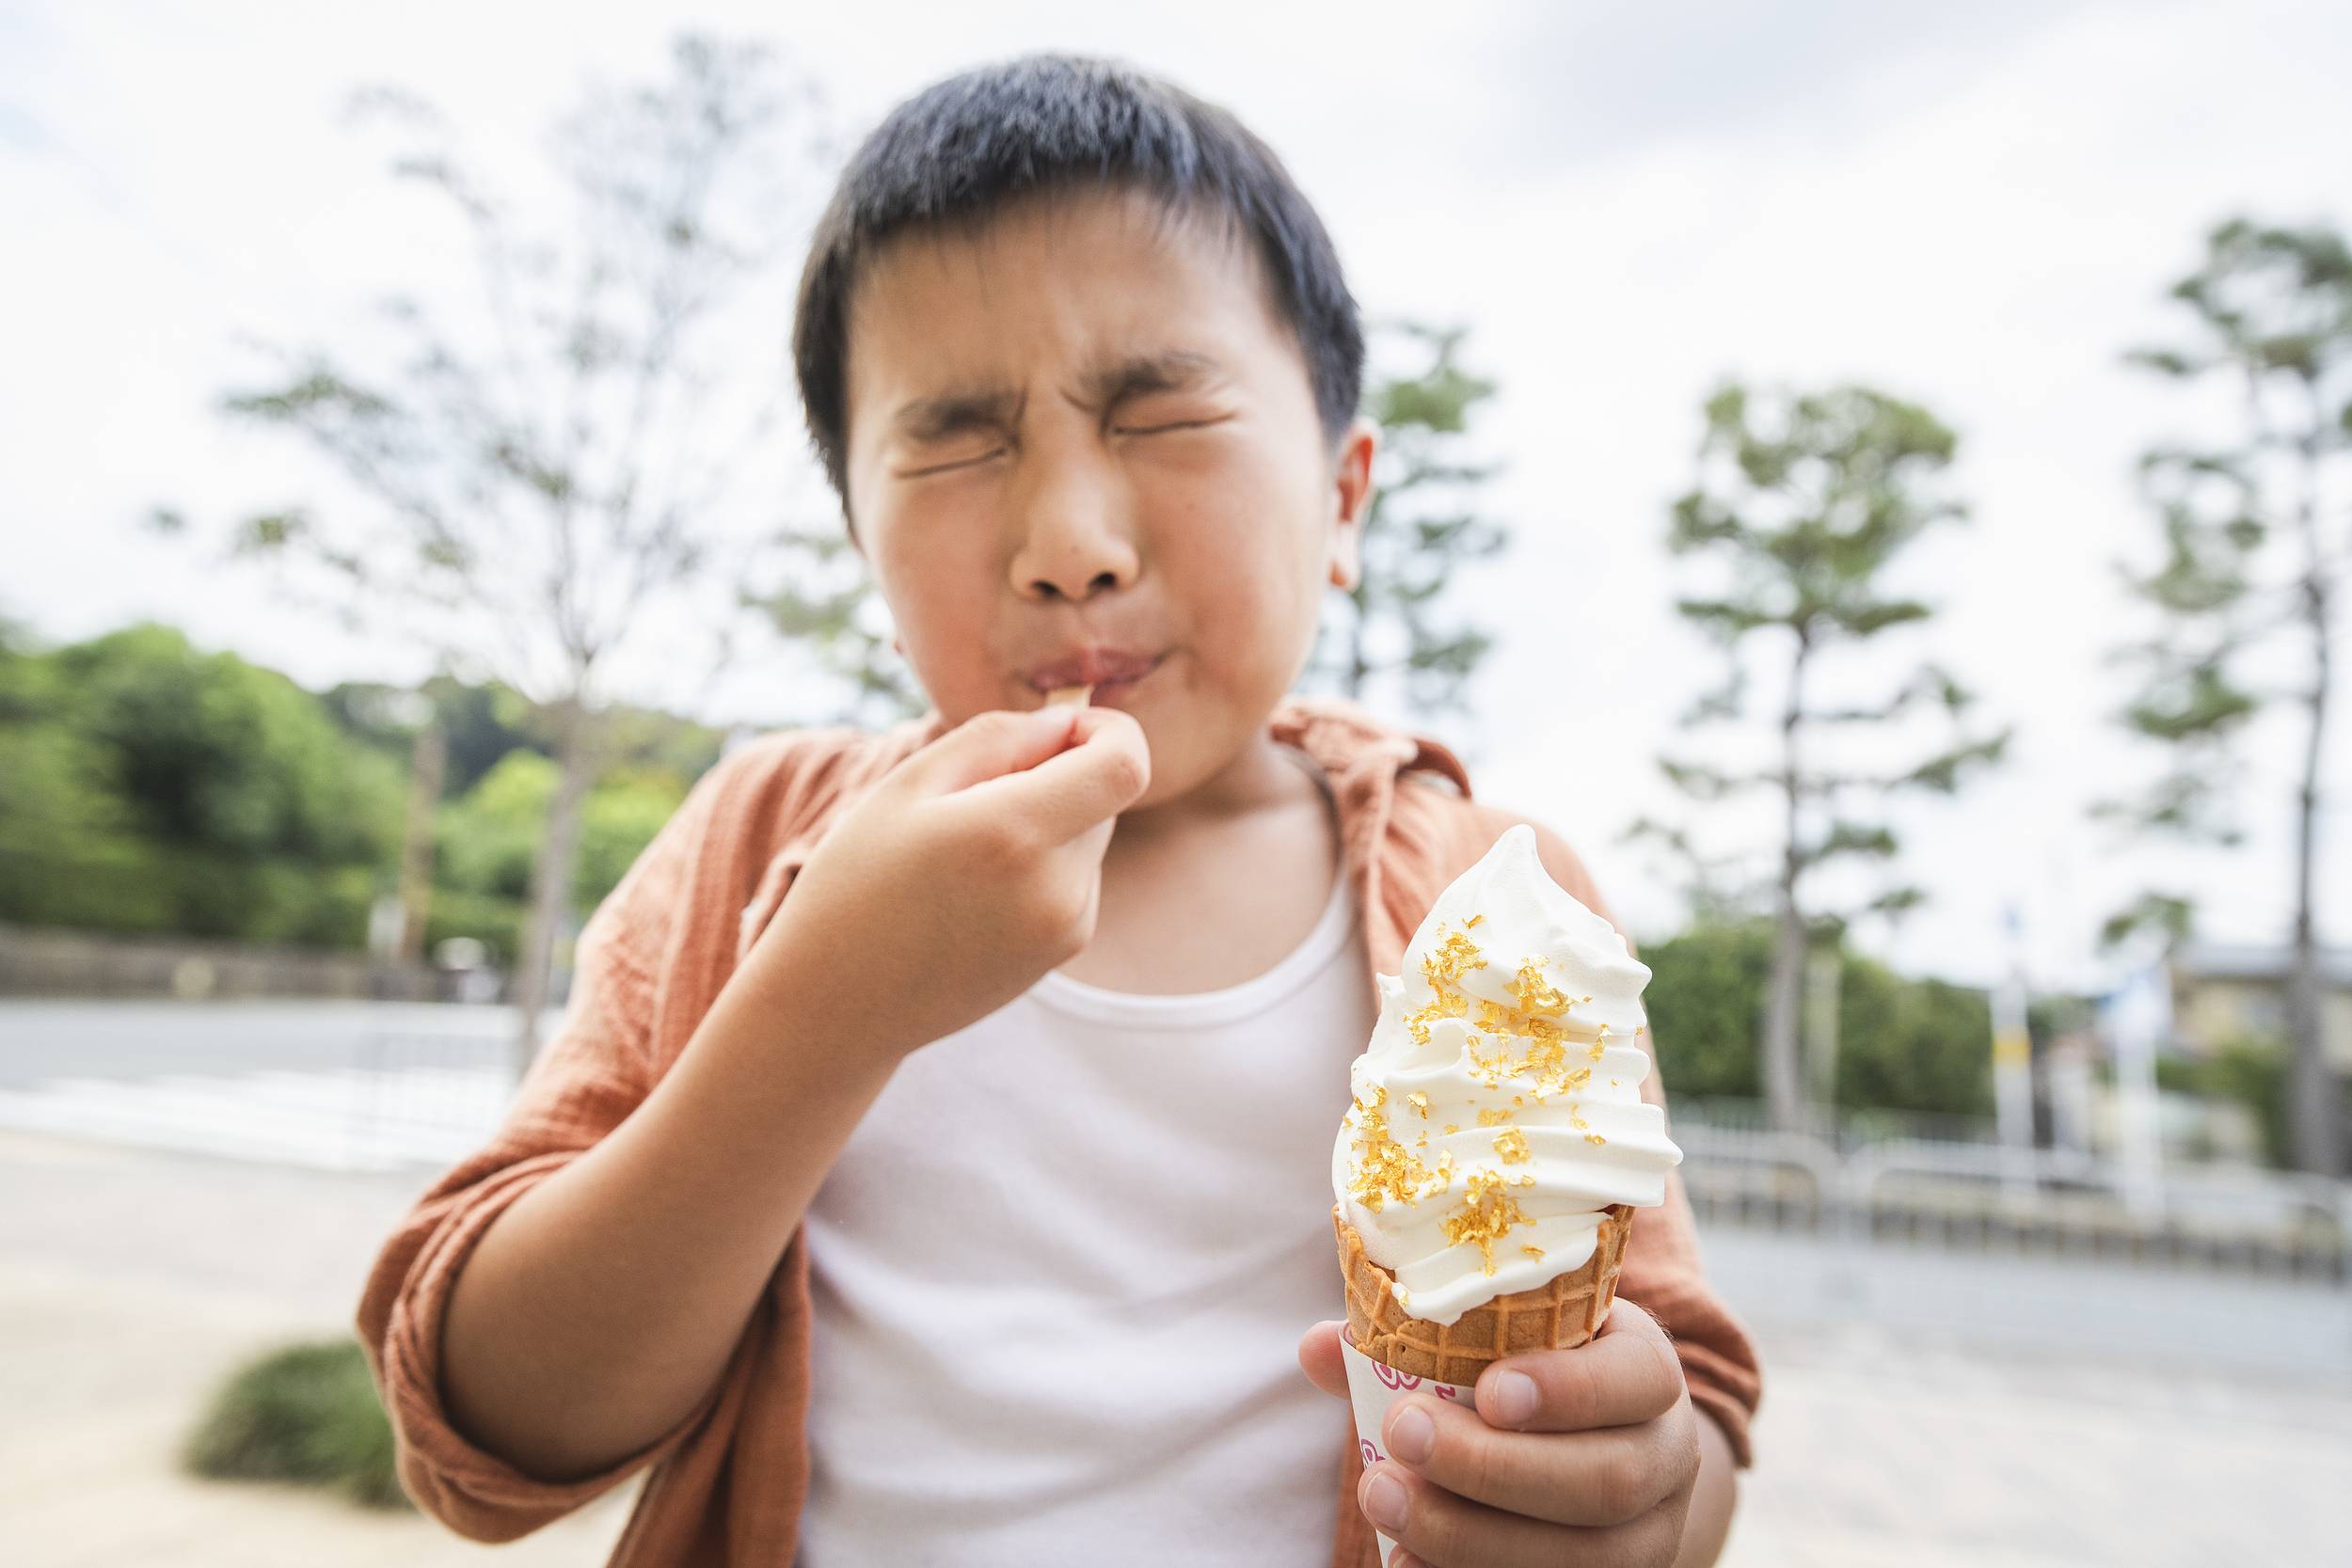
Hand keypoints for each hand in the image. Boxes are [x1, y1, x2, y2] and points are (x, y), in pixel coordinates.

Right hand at [752, 703, 1149, 1058]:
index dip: (1109, 730)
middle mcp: (1055, 887)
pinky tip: (977, 892)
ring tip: (967, 852)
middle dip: (1062, 774)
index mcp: (1013, 833)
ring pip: (1092, 838)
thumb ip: (998, 737)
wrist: (838, 1004)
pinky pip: (1078, 880)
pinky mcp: (1062, 953)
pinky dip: (1044, 866)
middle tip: (979, 791)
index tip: (1063, 726)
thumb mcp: (908, 785)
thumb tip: (1067, 723)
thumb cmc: (856, 881)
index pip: (1125, 766)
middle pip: (1107, 796)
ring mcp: (1065, 929)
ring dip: (1051, 822)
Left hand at [1298, 1301, 1701, 1566]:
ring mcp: (1650, 1537)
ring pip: (1581, 1555)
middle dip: (1495, 1467)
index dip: (1568, 1390)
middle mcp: (1665, 1457)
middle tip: (1403, 1436)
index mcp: (1647, 1373)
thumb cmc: (1530, 1378)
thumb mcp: (1502, 1339)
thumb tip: (1319, 1346)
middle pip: (1604, 1480)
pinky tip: (1408, 1562)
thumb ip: (1418, 1337)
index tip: (1488, 1392)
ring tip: (1385, 1499)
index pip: (1633, 1378)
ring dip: (1471, 1533)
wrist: (1598, 1450)